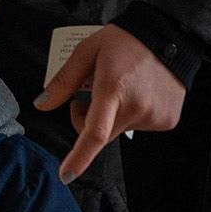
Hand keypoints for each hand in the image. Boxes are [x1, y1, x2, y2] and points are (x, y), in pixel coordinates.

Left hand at [34, 24, 186, 181]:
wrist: (168, 35)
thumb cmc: (125, 41)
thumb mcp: (87, 52)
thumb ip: (64, 81)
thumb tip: (42, 105)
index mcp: (113, 88)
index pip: (94, 132)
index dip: (79, 157)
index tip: (67, 176)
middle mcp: (136, 106)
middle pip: (101, 133)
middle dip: (90, 119)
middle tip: (95, 92)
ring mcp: (155, 116)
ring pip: (120, 130)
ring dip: (115, 115)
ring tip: (124, 86)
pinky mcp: (168, 120)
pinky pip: (140, 126)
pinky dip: (135, 115)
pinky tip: (141, 92)